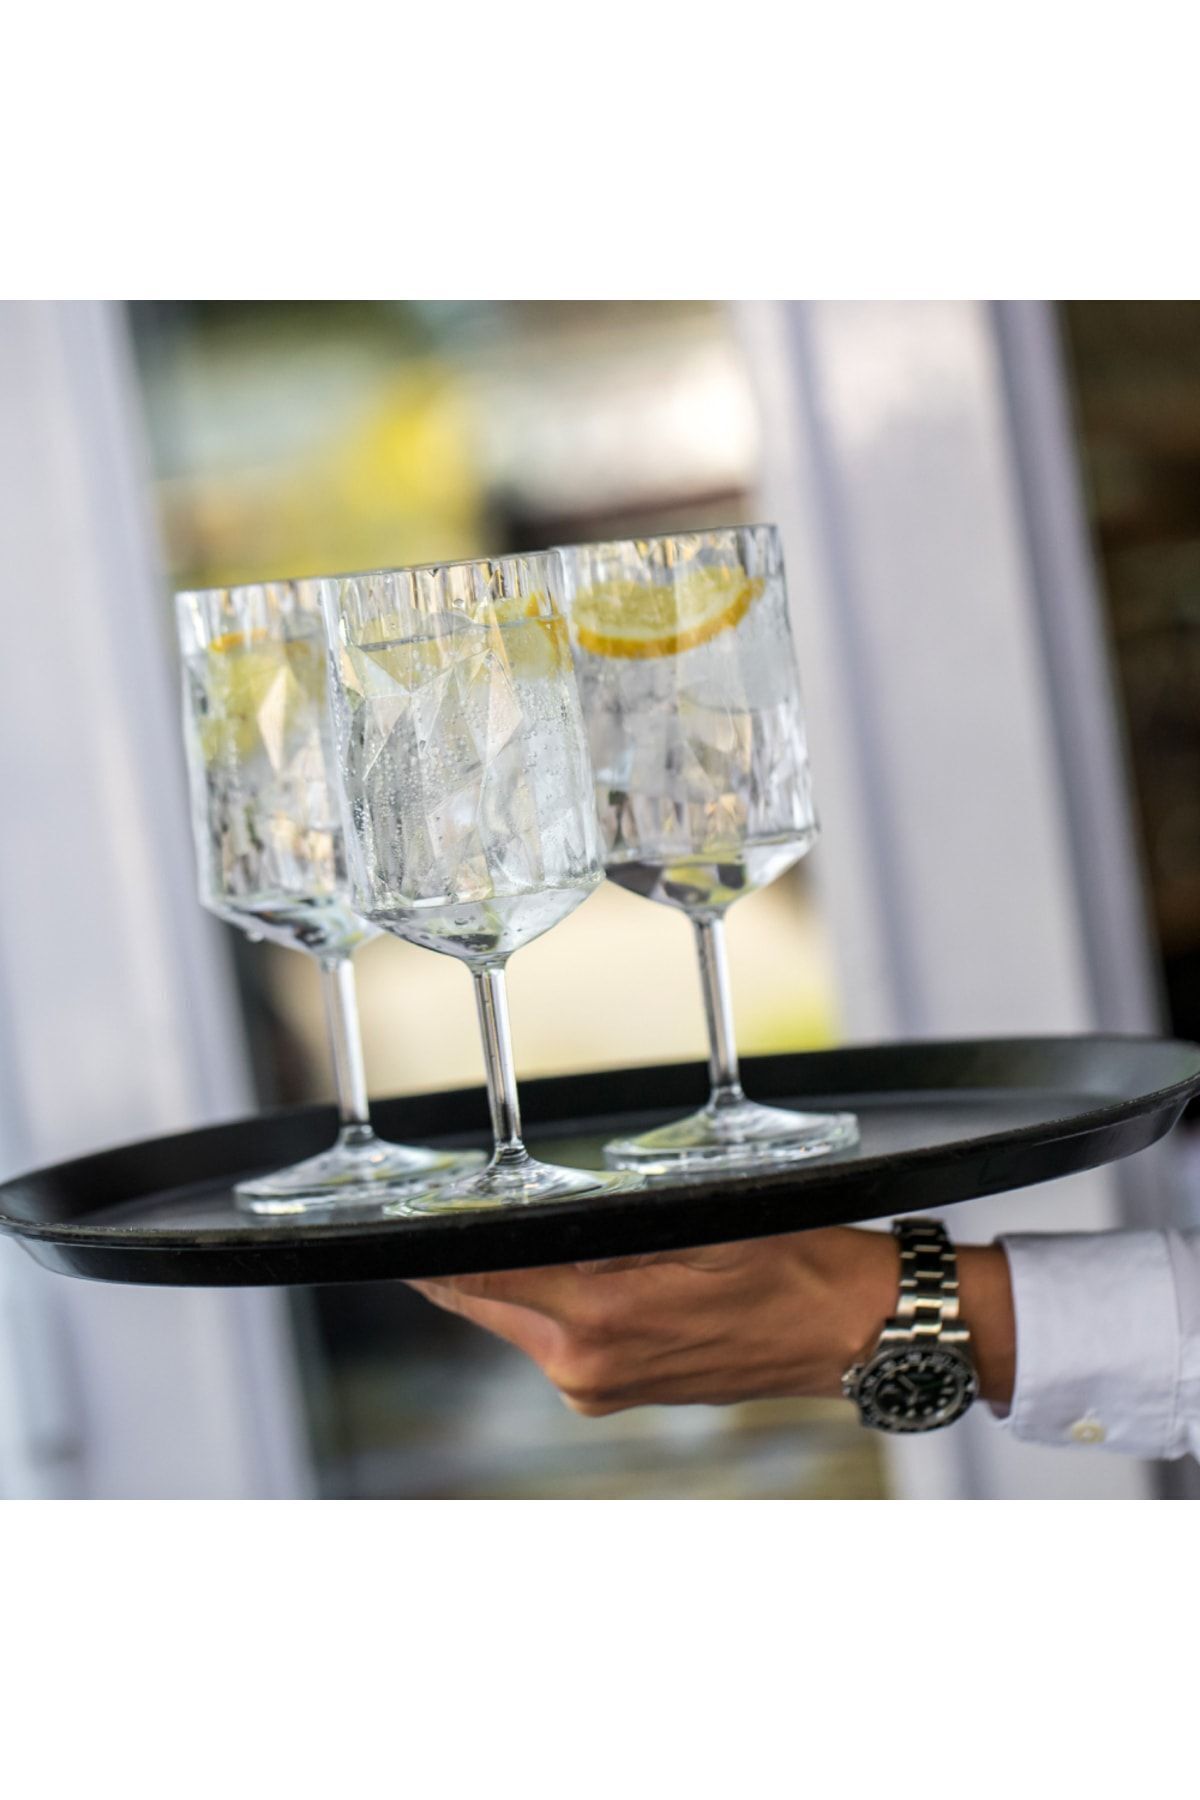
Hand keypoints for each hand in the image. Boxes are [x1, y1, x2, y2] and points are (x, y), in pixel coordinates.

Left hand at [410, 1227, 1014, 1417]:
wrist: (851, 1331)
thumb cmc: (793, 1266)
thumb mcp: (701, 1221)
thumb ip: (611, 1225)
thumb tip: (540, 1217)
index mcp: (602, 1319)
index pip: (479, 1280)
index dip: (427, 1252)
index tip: (389, 1227)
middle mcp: (586, 1365)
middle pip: (483, 1303)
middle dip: (457, 1263)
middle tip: (428, 1216)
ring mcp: (599, 1386)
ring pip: (515, 1318)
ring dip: (506, 1279)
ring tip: (507, 1229)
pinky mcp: (615, 1391)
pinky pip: (553, 1337)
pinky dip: (544, 1301)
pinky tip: (569, 1268)